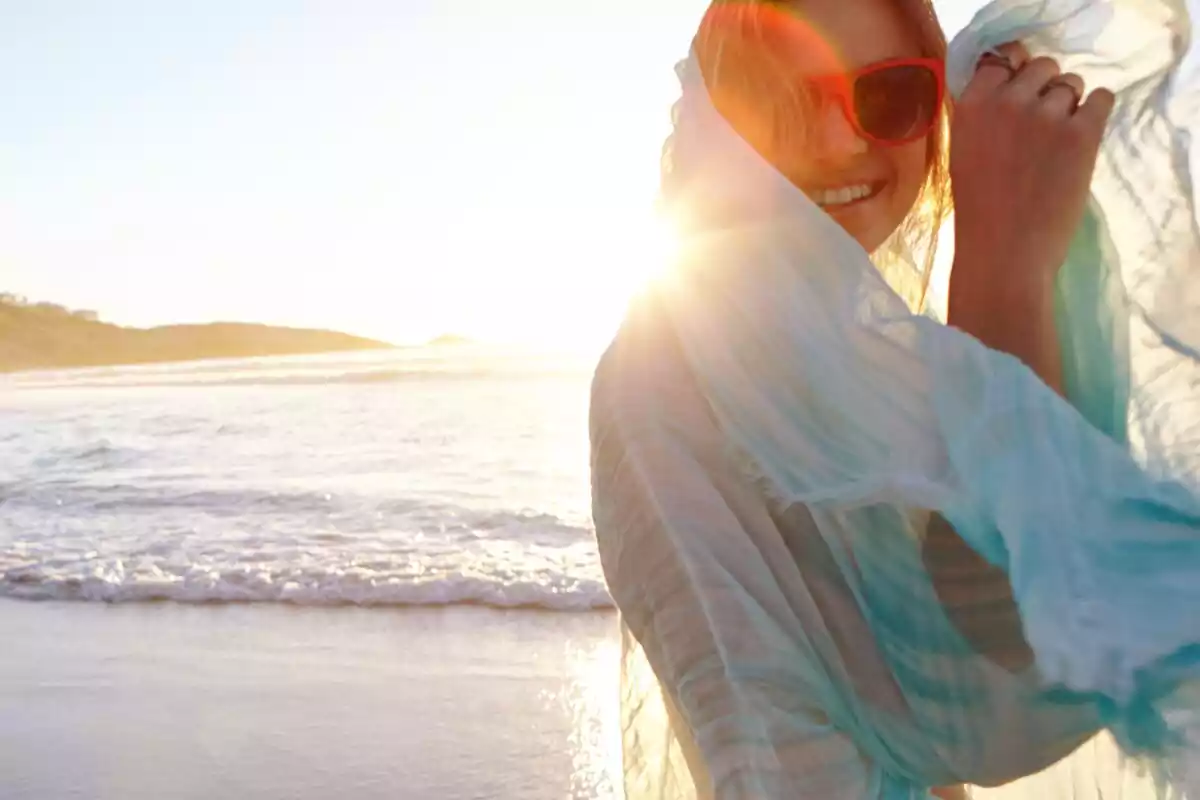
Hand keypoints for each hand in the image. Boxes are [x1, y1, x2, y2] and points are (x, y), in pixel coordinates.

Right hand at [949, 42, 1114, 295]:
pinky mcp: (1082, 133)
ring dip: (1070, 106)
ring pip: (1072, 84)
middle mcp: (1008, 101)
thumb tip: (1013, 90)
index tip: (1020, 94)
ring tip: (1059, 144)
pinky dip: (1096, 113)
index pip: (1002, 58)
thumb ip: (984, 116)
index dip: (1016, 73)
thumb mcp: (963, 153)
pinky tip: (1083, 138)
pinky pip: (1102, 98)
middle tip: (1042, 126)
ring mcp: (1046, 115)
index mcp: (973, 105)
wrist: (1004, 253)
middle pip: (1043, 66)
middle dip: (1046, 89)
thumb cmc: (979, 211)